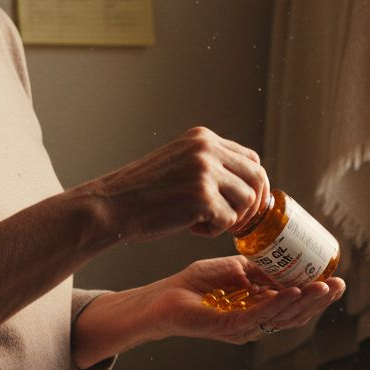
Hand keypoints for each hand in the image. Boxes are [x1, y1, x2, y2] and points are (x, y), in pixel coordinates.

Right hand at [79, 126, 269, 242]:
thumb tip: (249, 185)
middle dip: (252, 204)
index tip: (245, 203)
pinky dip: (213, 231)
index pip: (251, 159)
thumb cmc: (144, 192)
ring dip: (230, 218)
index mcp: (203, 138)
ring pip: (247, 201)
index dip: (253, 184)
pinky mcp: (202, 198)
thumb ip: (210, 164)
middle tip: (233, 220)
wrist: (112, 205)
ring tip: (203, 221)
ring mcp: (205, 172)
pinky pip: (229, 221)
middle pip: (256, 178)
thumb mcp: (180, 162)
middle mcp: (207, 150)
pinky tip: (191, 227)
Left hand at [149, 256, 346, 343]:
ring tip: (324, 287)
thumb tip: (284, 259)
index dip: (317, 295)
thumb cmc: (197, 285)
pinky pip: (259, 316)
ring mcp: (244, 328)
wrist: (163, 296)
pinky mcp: (228, 327)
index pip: (295, 306)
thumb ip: (259, 268)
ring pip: (282, 318)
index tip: (336, 279)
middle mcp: (256, 323)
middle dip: (319, 300)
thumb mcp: (236, 268)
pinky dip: (279, 304)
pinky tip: (294, 291)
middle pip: (296, 315)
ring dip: (305, 302)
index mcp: (260, 311)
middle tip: (338, 284)